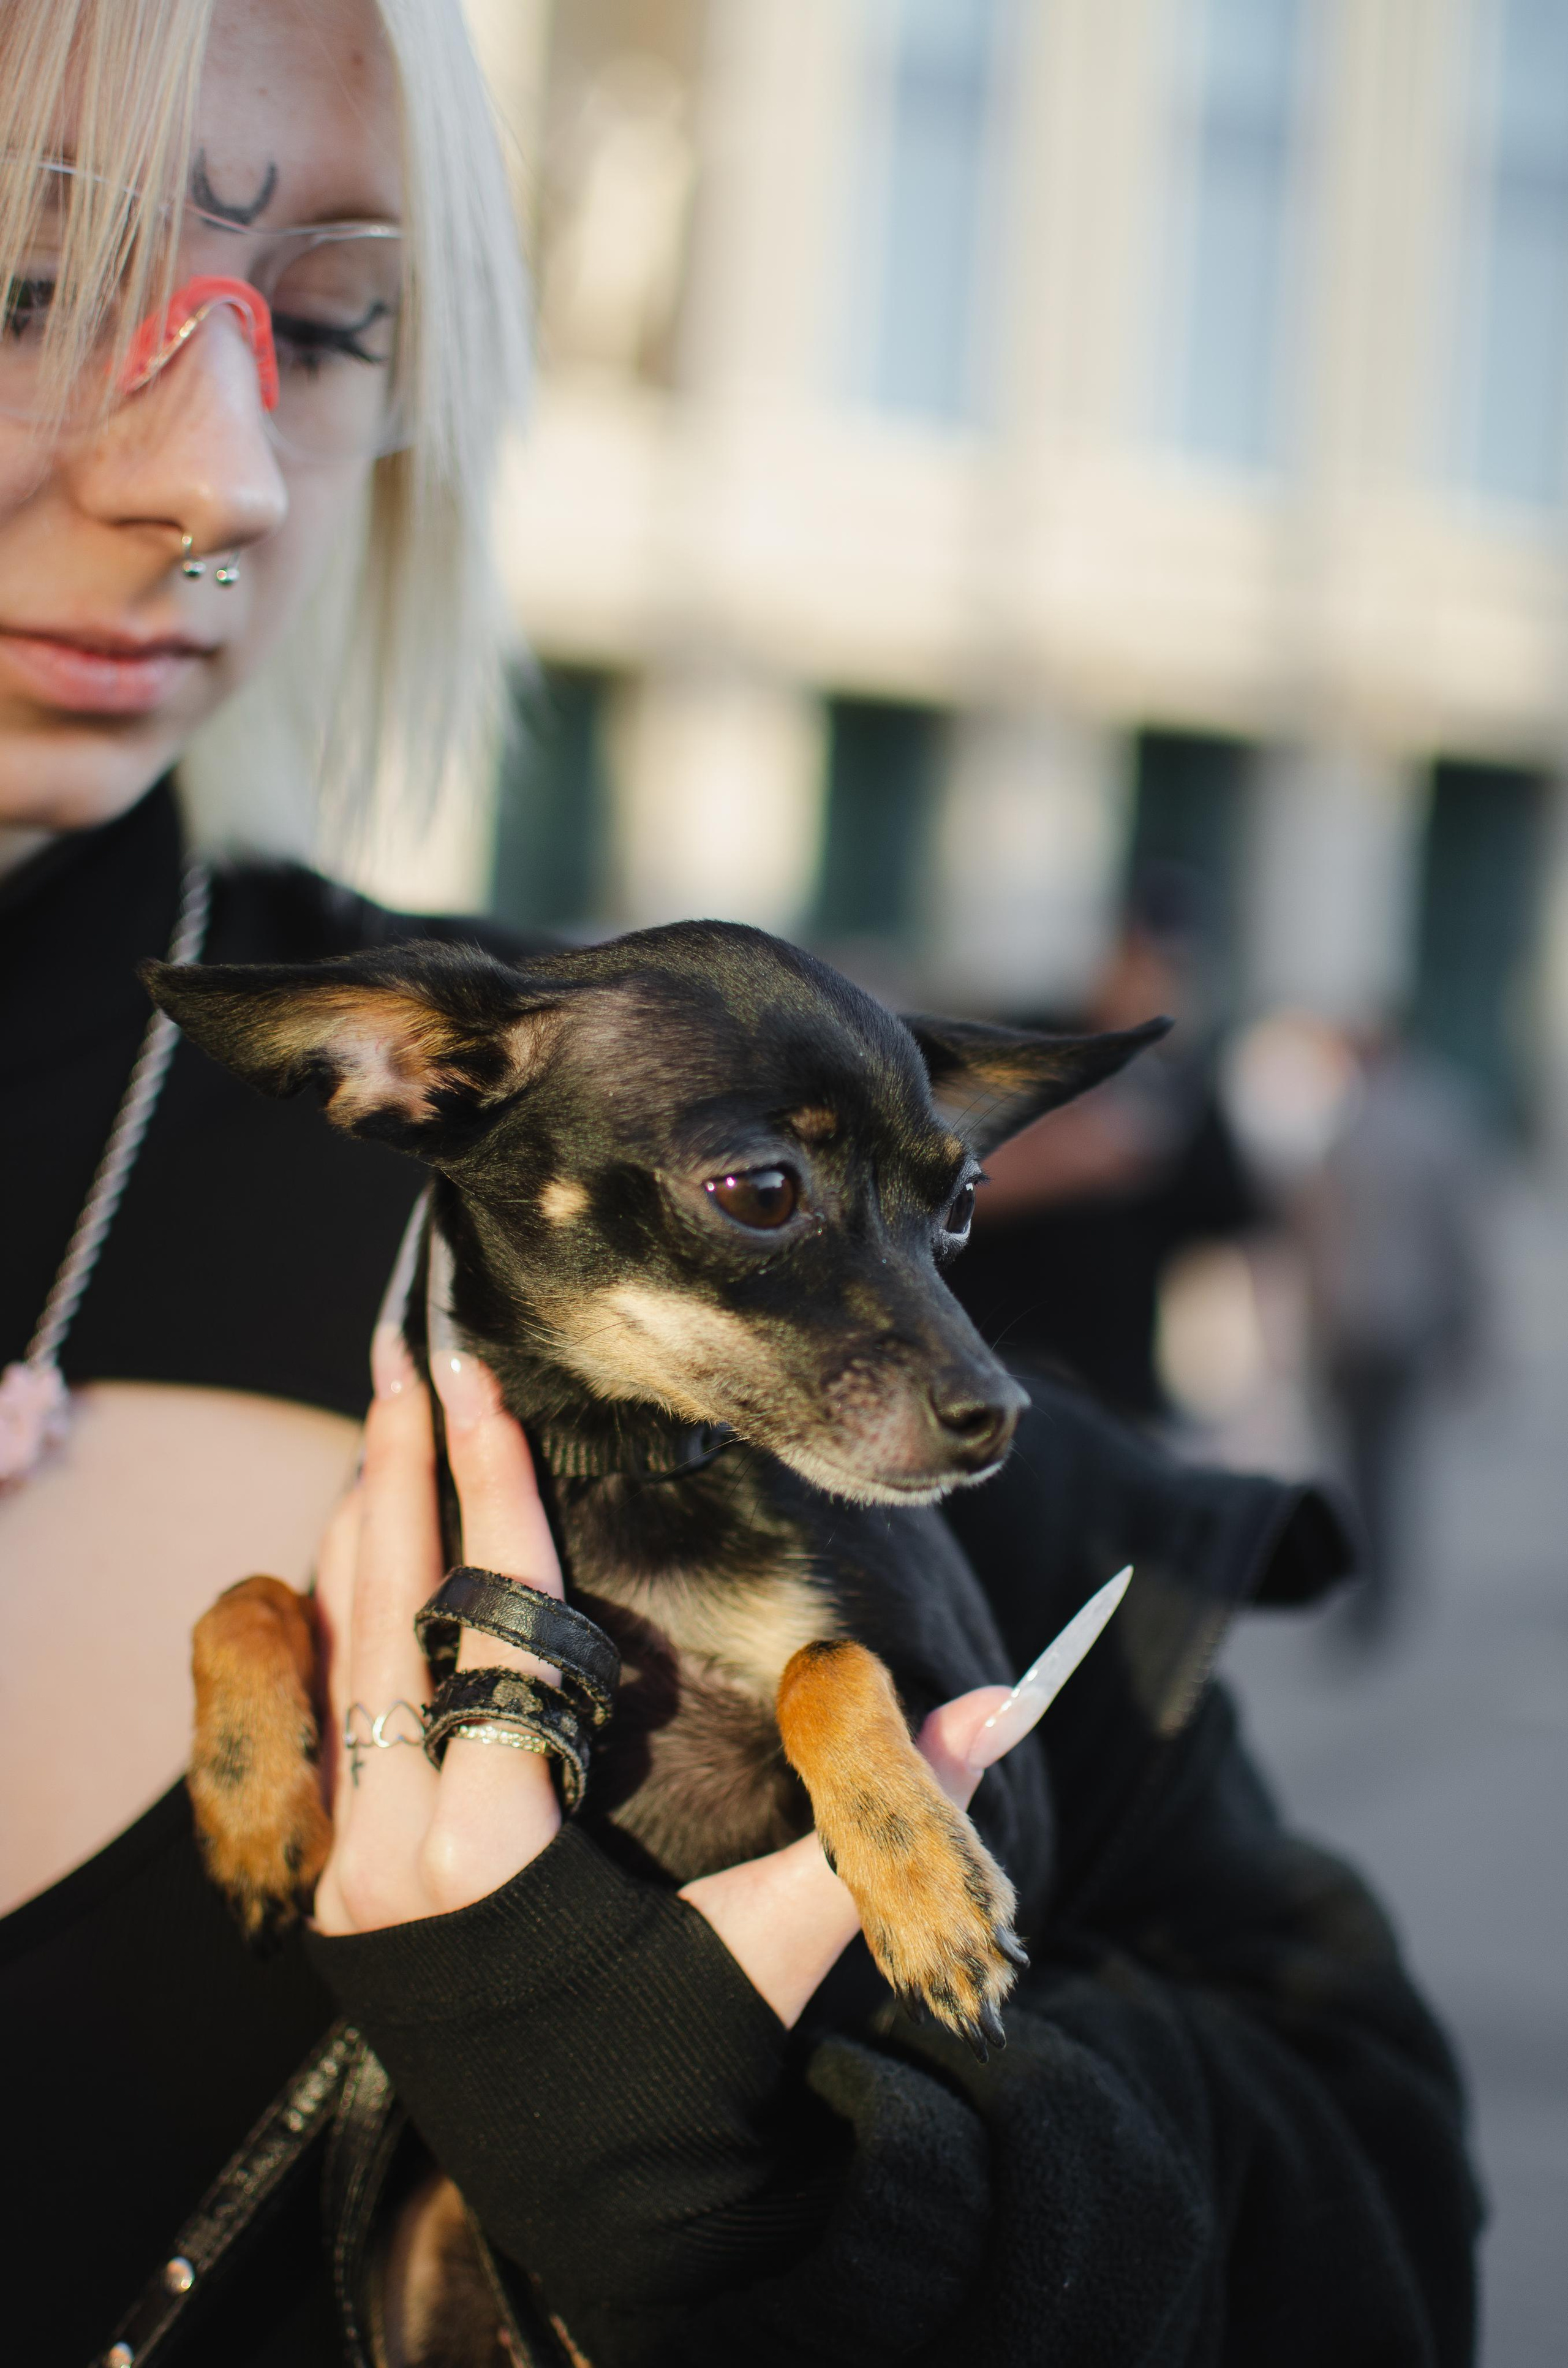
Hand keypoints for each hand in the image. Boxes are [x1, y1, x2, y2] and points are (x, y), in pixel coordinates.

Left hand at [310, 1336, 1025, 2031]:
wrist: (604, 2218)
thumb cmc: (688, 2081)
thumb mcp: (781, 1947)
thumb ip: (876, 1823)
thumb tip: (1005, 1712)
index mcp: (489, 1852)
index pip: (491, 1627)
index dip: (490, 1492)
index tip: (476, 1381)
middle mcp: (390, 1855)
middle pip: (383, 1617)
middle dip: (397, 1476)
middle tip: (409, 1357)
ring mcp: (347, 1877)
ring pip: (337, 1663)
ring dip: (362, 1537)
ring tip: (386, 1428)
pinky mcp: (339, 1893)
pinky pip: (324, 1723)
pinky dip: (341, 1625)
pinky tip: (361, 1563)